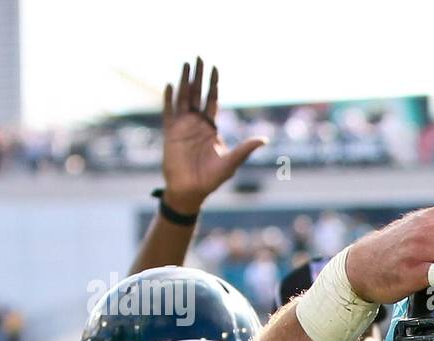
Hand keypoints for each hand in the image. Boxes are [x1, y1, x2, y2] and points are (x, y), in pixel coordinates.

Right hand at [160, 58, 266, 213]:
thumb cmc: (211, 179)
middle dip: (198, 76)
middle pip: (197, 94)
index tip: (215, 68)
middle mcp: (196, 124)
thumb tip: (265, 139)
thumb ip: (245, 149)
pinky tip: (171, 85)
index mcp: (211, 128)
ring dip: (184, 81)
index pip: (212, 100)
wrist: (191, 191)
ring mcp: (182, 127)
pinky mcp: (170, 133)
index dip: (213, 84)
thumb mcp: (231, 162)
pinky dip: (169, 98)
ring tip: (186, 64)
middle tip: (199, 57)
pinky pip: (169, 112)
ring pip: (183, 98)